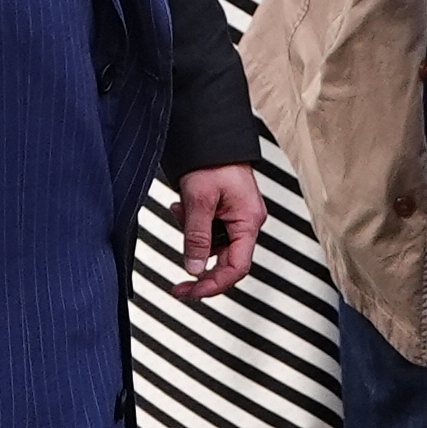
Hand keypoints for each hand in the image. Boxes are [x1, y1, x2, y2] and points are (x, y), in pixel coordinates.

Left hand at [171, 164, 263, 298]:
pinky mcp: (225, 209)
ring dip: (191, 235)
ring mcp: (236, 216)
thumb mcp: (199, 200)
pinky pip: (208, 228)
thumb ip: (196, 237)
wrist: (211, 134)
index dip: (214, 285)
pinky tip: (183, 205)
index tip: (191, 293)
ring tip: (180, 209)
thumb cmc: (212, 160)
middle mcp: (246, 222)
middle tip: (178, 284)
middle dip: (198, 263)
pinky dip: (192, 222)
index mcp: (248, 222)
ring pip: (212, 243)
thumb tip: (193, 268)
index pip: (236, 268)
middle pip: (224, 260)